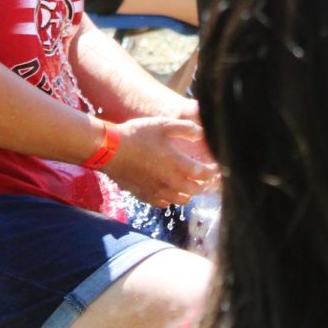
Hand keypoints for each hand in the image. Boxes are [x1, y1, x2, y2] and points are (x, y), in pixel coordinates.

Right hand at [102, 116, 218, 207]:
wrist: (110, 149)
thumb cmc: (137, 134)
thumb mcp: (162, 124)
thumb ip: (185, 129)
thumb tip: (202, 133)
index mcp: (177, 164)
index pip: (204, 175)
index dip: (214, 172)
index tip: (217, 167)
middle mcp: (170, 182)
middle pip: (195, 190)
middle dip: (204, 184)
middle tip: (207, 177)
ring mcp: (157, 191)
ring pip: (182, 200)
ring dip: (190, 193)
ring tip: (191, 184)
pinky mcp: (145, 195)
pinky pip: (164, 203)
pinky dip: (172, 198)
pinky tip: (170, 190)